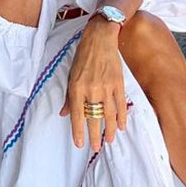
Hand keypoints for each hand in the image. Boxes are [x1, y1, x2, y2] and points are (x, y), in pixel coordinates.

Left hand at [59, 16, 126, 150]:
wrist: (100, 39)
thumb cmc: (82, 57)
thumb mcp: (71, 76)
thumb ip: (69, 97)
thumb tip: (64, 114)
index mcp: (77, 88)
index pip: (77, 115)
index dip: (78, 132)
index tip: (80, 144)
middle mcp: (91, 90)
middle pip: (93, 118)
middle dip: (94, 135)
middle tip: (96, 147)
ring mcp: (106, 87)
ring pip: (108, 114)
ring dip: (109, 130)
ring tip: (109, 141)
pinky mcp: (118, 83)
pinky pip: (120, 105)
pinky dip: (121, 117)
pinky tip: (120, 126)